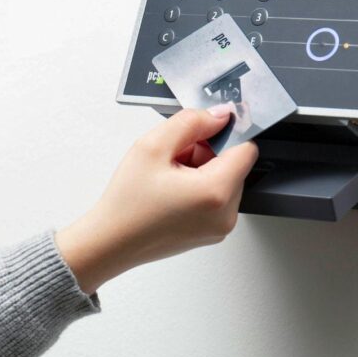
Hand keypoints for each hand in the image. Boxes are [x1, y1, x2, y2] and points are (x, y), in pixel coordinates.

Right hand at [55, 107, 258, 294]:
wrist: (111, 241)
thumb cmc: (127, 203)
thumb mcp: (152, 146)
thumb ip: (190, 122)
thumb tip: (218, 115)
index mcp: (216, 192)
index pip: (246, 148)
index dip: (222, 134)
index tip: (200, 133)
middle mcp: (225, 214)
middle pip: (233, 164)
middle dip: (205, 153)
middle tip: (171, 159)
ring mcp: (220, 227)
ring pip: (223, 180)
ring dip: (200, 170)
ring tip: (167, 178)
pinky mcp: (211, 232)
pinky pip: (215, 199)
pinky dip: (197, 188)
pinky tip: (170, 191)